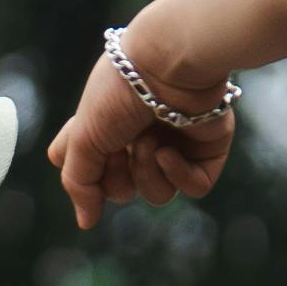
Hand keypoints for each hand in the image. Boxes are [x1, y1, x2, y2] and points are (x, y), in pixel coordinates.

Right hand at [49, 45, 233, 228]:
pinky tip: (171, 151)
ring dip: (147, 173)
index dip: (84, 171)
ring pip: (157, 194)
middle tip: (122, 148)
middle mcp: (139, 137)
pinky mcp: (208, 150)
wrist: (170, 62)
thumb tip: (85, 223)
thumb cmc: (122, 90)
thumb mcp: (84, 137)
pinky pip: (194, 187)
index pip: (86, 167)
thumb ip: (79, 182)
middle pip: (120, 189)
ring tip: (150, 142)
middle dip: (118, 175)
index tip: (90, 150)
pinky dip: (179, 175)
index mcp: (108, 127)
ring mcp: (175, 145)